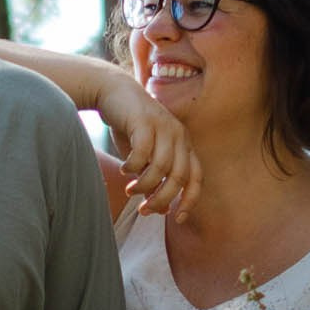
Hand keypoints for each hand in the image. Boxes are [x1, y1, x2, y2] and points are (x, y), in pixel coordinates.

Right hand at [95, 68, 198, 215]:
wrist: (113, 91)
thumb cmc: (130, 128)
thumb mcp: (144, 158)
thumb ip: (154, 181)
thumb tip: (162, 211)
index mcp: (184, 143)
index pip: (196, 176)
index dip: (190, 199)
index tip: (178, 218)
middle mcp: (179, 135)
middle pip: (179, 176)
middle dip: (162, 198)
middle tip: (144, 210)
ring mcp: (163, 126)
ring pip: (161, 167)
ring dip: (145, 185)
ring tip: (130, 190)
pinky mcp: (145, 121)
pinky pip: (143, 153)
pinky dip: (133, 167)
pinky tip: (124, 169)